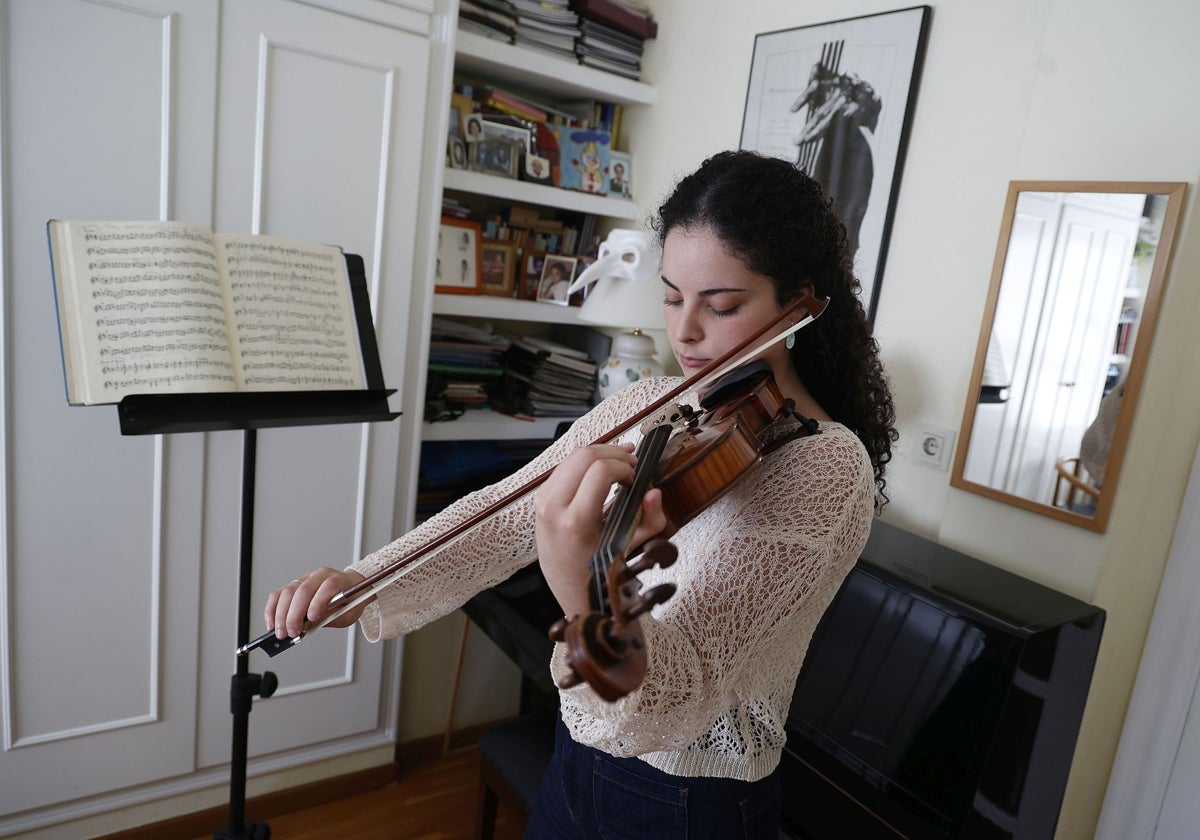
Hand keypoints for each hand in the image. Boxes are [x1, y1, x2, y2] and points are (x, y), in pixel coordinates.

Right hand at [264, 567, 368, 639]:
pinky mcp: (294, 584)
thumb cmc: (350, 602)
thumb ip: (330, 618)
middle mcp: (320, 576)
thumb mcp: (348, 614)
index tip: (312, 618)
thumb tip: (308, 626)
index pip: (327, 586)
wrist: (351, 590)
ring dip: (281, 614)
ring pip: (288, 591)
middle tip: (291, 632)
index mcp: (339, 580)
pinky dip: (272, 609)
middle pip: (303, 590)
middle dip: (294, 614)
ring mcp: (305, 578)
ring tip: (281, 632)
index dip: (318, 602)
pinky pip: (278, 594)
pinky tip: (272, 623)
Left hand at [534, 443, 665, 617]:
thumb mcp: (629, 546)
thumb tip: (653, 493)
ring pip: (572, 456)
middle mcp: (554, 508)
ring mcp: (544, 501)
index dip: (623, 466)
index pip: (599, 471)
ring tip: (619, 462)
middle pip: (584, 455)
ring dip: (599, 453)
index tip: (634, 477)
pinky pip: (564, 467)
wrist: (566, 583)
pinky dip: (585, 462)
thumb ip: (649, 519)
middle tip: (630, 463)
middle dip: (613, 453)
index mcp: (576, 522)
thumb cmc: (597, 568)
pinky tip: (601, 468)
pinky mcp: (541, 497)